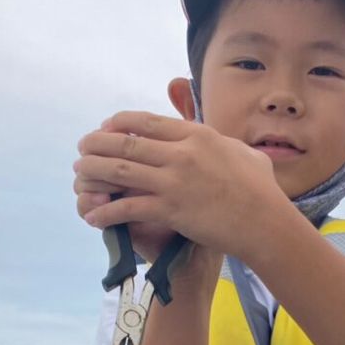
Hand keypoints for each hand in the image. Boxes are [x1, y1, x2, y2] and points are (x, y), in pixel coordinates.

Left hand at [73, 111, 286, 262]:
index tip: (105, 127)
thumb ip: (225, 143)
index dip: (119, 123)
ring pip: (120, 170)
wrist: (265, 223)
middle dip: (97, 143)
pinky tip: (92, 216)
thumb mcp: (244, 154)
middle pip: (126, 142)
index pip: (146, 122)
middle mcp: (181, 153)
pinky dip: (106, 211)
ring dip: (94, 171)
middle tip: (82, 148)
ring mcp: (174, 181)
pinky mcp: (171, 210)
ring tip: (79, 175)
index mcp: (196, 135)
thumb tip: (221, 140)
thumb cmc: (261, 192)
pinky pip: (128, 207)